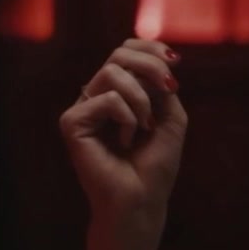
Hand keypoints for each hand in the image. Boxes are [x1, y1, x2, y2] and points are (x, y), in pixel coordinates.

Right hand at [59, 39, 187, 217]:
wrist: (142, 201)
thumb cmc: (155, 166)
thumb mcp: (170, 116)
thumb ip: (162, 85)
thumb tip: (155, 58)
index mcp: (117, 93)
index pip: (125, 51)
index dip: (149, 48)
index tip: (176, 62)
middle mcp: (96, 97)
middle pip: (118, 54)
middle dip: (151, 65)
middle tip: (170, 88)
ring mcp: (82, 109)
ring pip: (112, 72)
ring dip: (141, 97)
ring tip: (145, 126)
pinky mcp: (72, 123)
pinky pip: (107, 98)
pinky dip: (127, 117)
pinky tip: (125, 141)